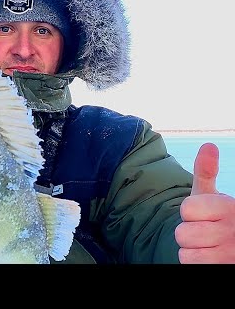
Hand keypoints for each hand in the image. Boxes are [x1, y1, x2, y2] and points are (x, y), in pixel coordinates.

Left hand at [175, 142, 234, 262]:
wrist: (233, 244)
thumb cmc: (218, 217)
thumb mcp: (212, 195)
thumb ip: (205, 172)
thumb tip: (208, 145)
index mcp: (228, 207)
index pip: (186, 209)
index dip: (189, 212)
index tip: (204, 214)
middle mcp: (232, 231)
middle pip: (182, 233)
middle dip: (189, 233)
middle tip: (205, 231)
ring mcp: (230, 253)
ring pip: (185, 252)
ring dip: (191, 250)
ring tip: (207, 245)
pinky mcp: (223, 267)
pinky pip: (190, 264)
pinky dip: (194, 262)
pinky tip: (208, 257)